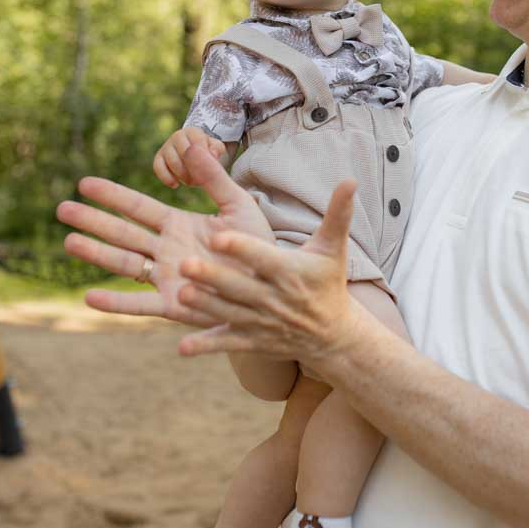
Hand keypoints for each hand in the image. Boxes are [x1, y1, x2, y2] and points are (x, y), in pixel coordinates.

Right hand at [56, 146, 274, 323]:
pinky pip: (140, 305)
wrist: (272, 285)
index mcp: (178, 224)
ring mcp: (167, 277)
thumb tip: (193, 143)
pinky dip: (116, 302)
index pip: (138, 207)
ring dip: (96, 254)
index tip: (84, 183)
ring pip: (125, 264)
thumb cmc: (256, 244)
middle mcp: (166, 249)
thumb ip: (213, 178)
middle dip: (93, 221)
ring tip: (69, 242)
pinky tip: (90, 297)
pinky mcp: (174, 305)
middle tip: (61, 208)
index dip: (111, 195)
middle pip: (122, 233)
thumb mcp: (237, 205)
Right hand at [154, 126, 227, 187]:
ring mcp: (166, 146)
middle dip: (194, 170)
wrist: (195, 156)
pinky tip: (176, 185)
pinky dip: (166, 178)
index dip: (204, 160)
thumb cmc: (207, 152)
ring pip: (173, 162)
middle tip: (201, 179)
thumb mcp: (216, 149)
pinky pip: (158, 167)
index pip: (198, 144)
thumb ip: (217, 149)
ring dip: (183, 176)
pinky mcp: (158, 158)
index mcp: (193, 132)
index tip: (210, 169)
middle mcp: (178, 136)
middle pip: (185, 154)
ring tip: (192, 181)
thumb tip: (212, 154)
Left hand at [176, 179, 359, 368]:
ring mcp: (261, 323)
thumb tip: (350, 180)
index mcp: (290, 272)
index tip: (219, 234)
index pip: (263, 257)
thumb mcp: (332, 248)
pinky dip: (206, 346)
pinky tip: (182, 347)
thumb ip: (338, 213)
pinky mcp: (252, 341)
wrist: (332, 334)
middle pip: (239, 287)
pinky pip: (227, 344)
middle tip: (184, 263)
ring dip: (203, 306)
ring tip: (179, 293)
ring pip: (227, 313)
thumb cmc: (327, 281)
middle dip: (213, 277)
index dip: (242, 248)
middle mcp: (274, 298)